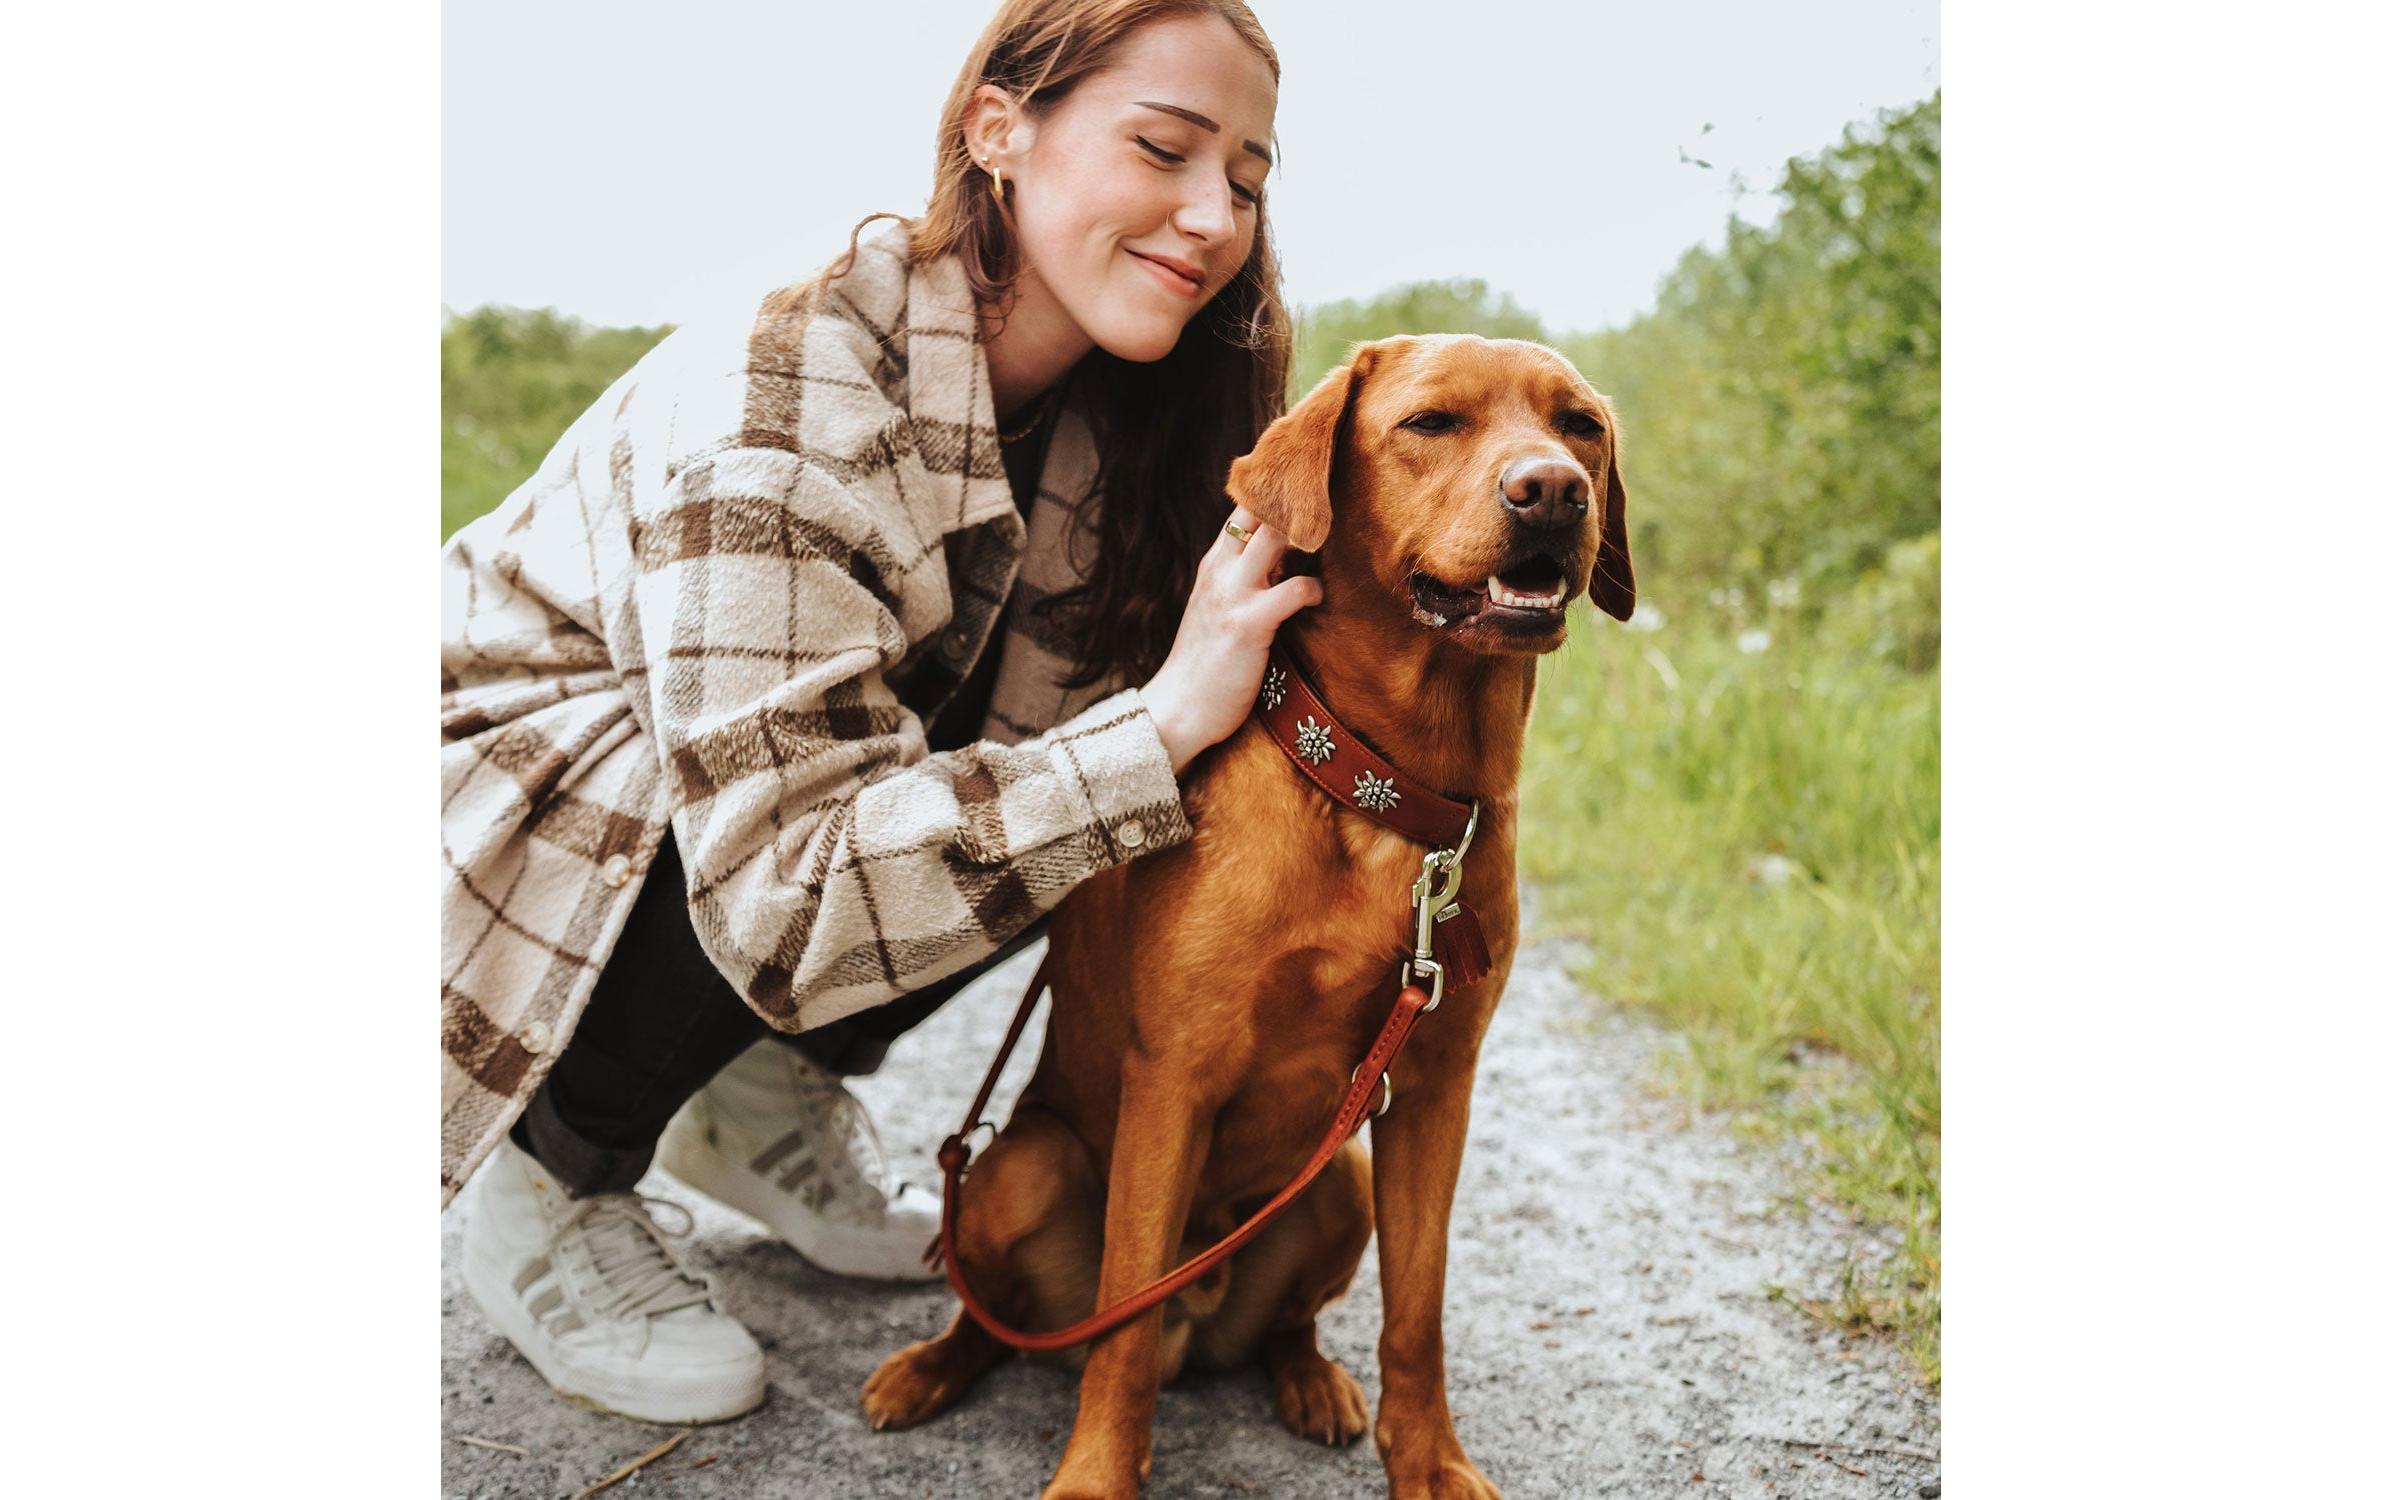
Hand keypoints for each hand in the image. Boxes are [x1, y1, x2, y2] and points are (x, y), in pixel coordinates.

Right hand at [1142, 505, 1323, 774]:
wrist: (1177, 710)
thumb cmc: (1202, 665)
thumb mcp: (1214, 608)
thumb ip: (1239, 580)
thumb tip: (1282, 560)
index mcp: (1212, 564)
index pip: (1243, 508)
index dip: (1276, 495)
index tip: (1306, 494)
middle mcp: (1220, 570)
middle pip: (1260, 508)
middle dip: (1296, 503)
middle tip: (1327, 511)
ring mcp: (1233, 595)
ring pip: (1276, 536)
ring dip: (1308, 537)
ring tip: (1326, 550)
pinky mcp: (1250, 624)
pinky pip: (1295, 589)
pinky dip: (1314, 590)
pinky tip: (1316, 601)